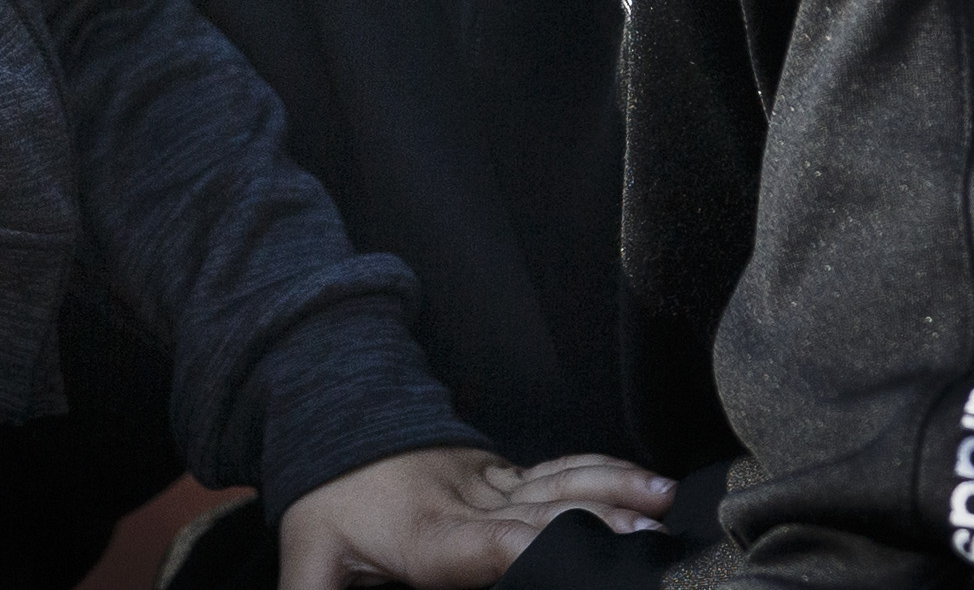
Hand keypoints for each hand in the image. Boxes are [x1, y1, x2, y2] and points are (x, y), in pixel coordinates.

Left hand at [277, 446, 674, 589]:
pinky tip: (648, 482)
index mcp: (428, 531)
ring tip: (664, 504)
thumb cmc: (325, 500)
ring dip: (616, 493)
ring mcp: (493, 481)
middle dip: (601, 529)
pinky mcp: (506, 471)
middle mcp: (471, 501)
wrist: (333, 414)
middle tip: (655, 542)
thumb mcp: (309, 559)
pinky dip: (608, 474)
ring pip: (561, 485)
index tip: (577, 558)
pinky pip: (562, 471)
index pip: (488, 544)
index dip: (533, 551)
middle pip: (544, 516)